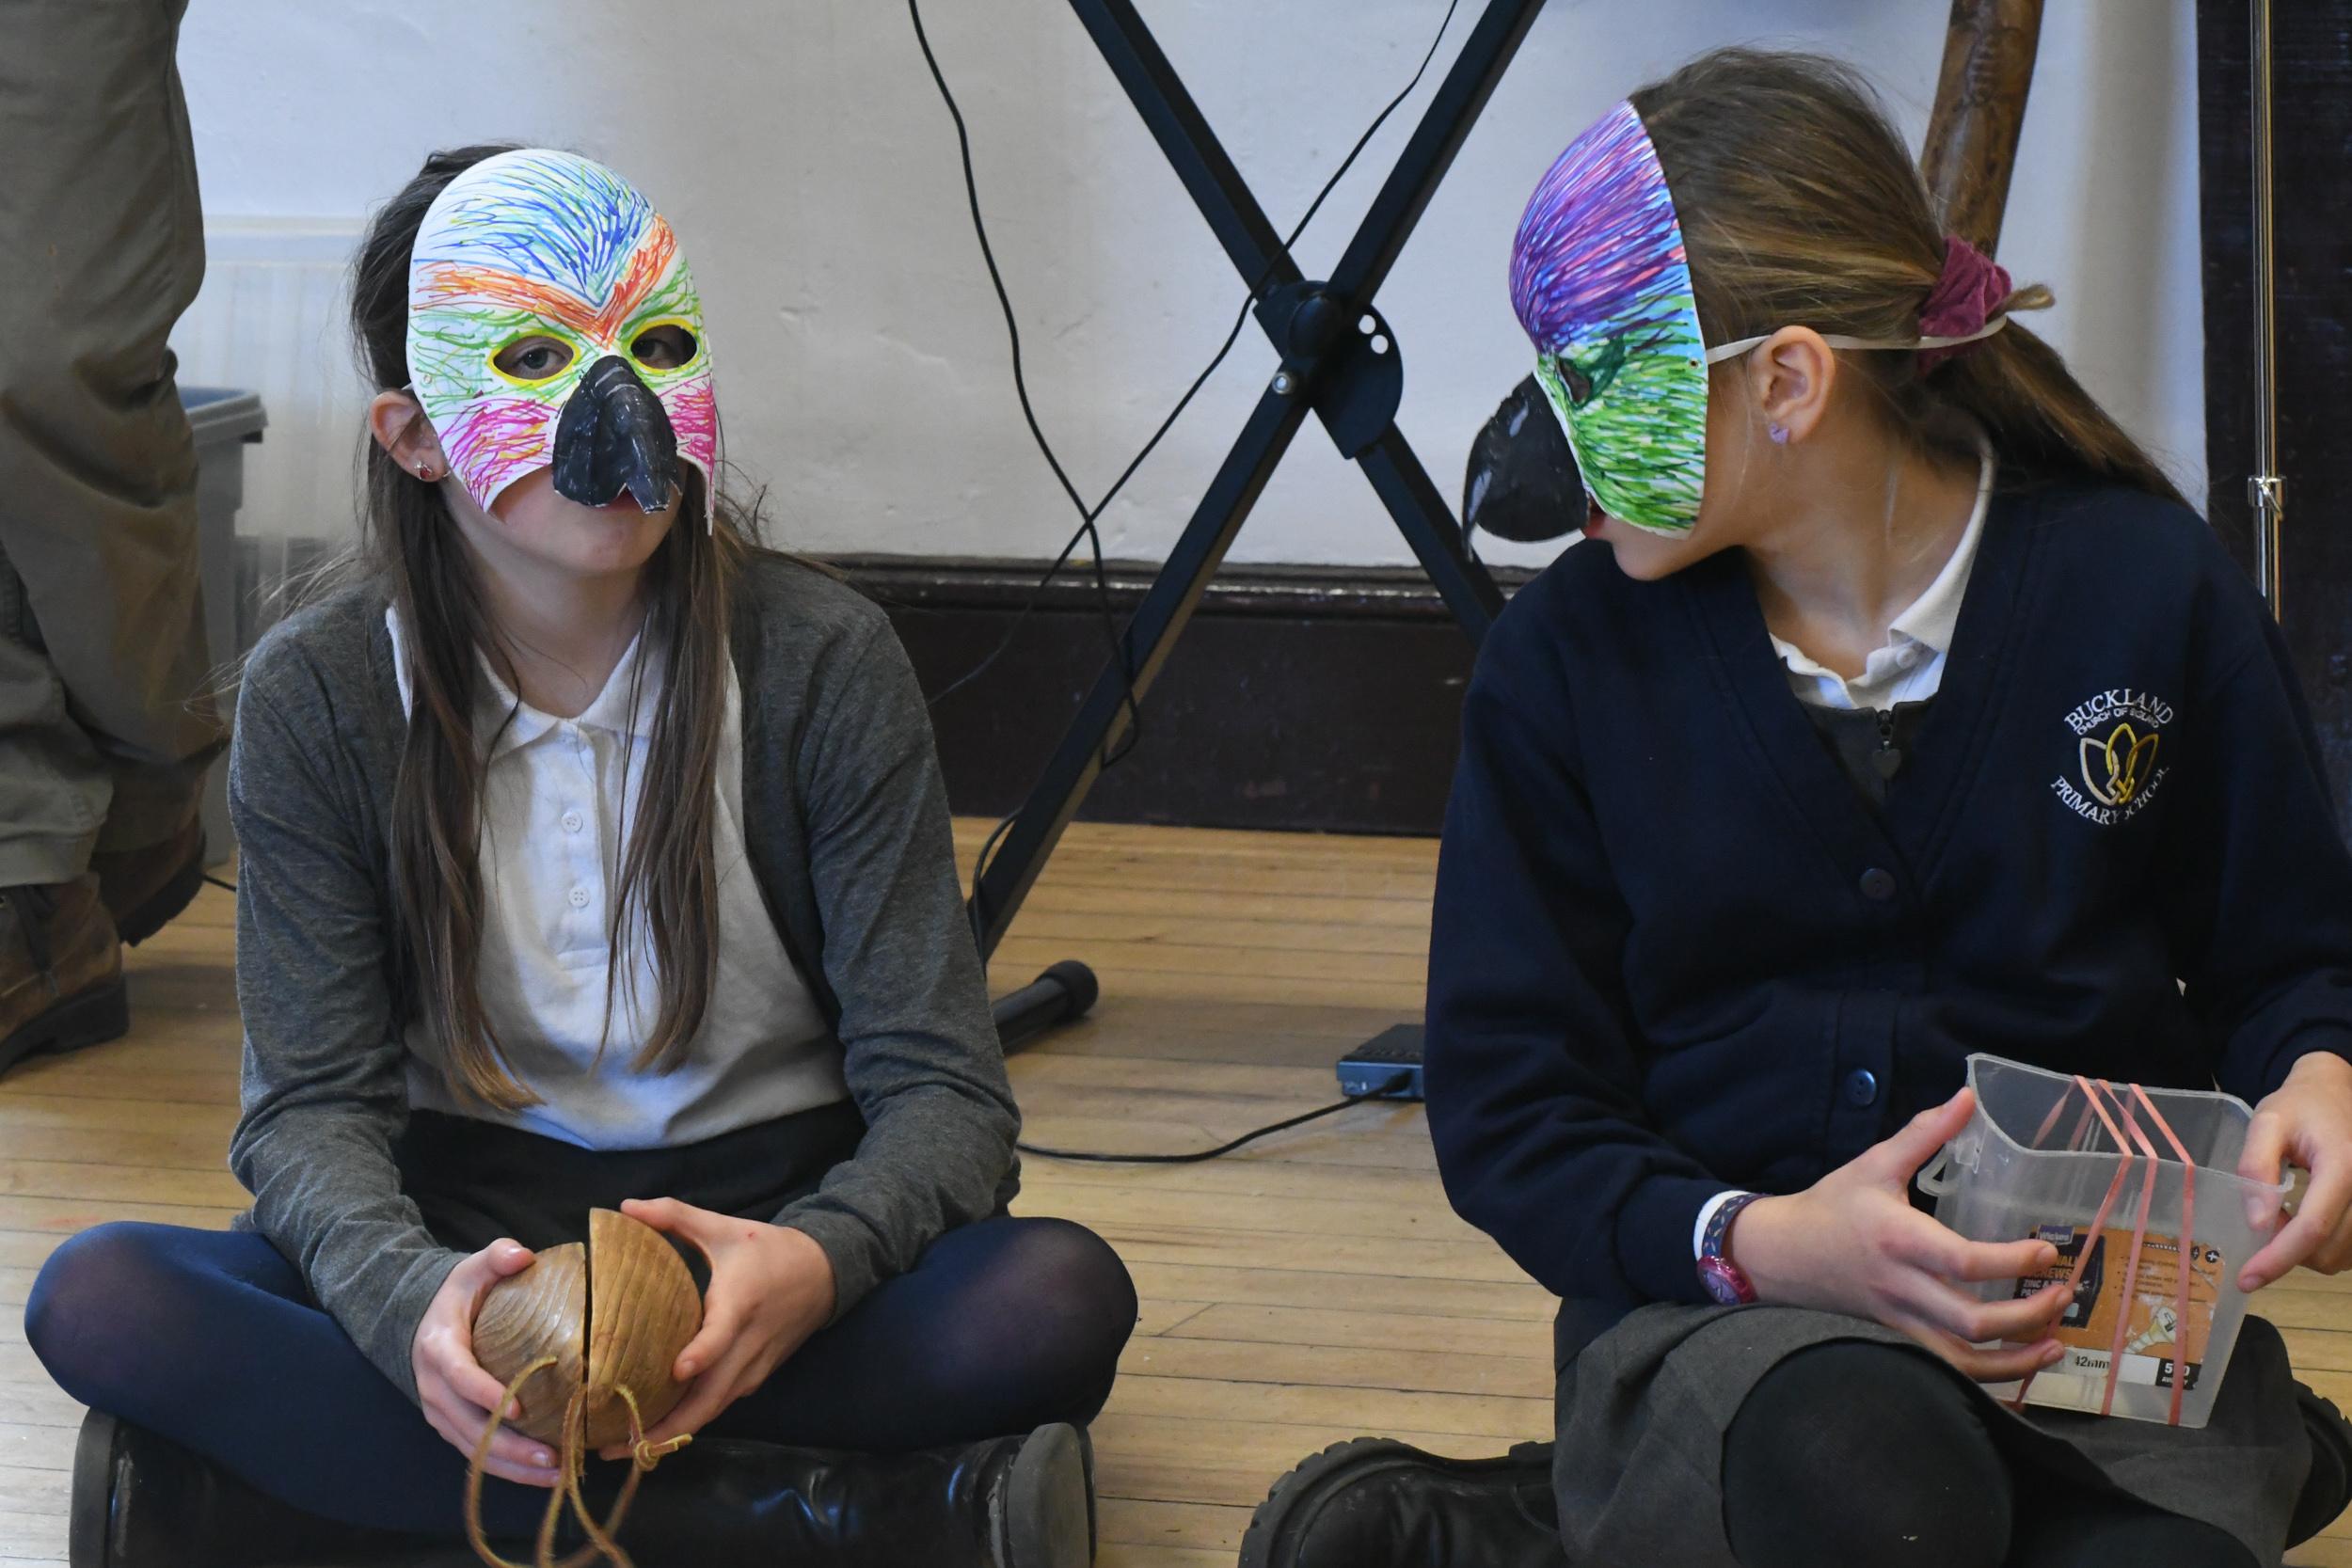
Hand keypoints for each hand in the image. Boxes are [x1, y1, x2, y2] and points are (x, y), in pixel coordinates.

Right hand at [411, 1238, 563, 1487]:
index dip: (486, 1396)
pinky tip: (543, 1474)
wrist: (426, 1319)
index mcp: (439, 1348)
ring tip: (556, 1473)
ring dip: (512, 1466)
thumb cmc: (462, 1294)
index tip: (519, 1409)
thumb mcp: (474, 1268)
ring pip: (472, 1448)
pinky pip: (476, 1453)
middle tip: (551, 1455)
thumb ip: (497, 1257)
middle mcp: (434, 1387)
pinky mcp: (451, 1425)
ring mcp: (440, 1411)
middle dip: (508, 1446)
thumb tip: (521, 1254)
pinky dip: (506, 1468)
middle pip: (468, 1426)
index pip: (460, 1377)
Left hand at [598, 1197, 836, 1457]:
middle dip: (665, 1429)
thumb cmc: (769, 1251)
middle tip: (618, 1445)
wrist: (825, 1274)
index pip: (722, 1337)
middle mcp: (748, 1345)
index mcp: (740, 1304)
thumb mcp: (725, 1229)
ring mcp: (753, 1368)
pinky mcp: (755, 1379)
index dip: (701, 1355)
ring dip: (672, 1435)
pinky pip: (719, 1407)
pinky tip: (654, 1432)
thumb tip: (624, 1208)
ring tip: (626, 1449)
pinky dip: (688, 1424)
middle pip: (711, 1398)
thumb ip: (675, 1216)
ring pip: (713, 1411)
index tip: (676, 1370)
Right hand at [1731, 1088, 2074, 1382]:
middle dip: (2027, 1317)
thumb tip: (1966, 1097)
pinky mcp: (1901, 1336)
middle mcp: (1903, 1286)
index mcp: (1900, 1240)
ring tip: (2054, 1345)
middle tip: (2062, 1296)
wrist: (1783, 1254)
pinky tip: (2020, 1364)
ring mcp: (1901, 1319)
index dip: (2012, 1262)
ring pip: (1963, 1360)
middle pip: (1972, 1322)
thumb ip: (1924, 1133)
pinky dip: (1989, 1375)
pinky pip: (1948, 1369)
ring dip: (2016, 1360)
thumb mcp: (1874, 1163)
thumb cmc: (1832, 1206)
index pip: (1963, 1262)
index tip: (2046, 1251)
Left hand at [2238, 1051, 2351, 1290]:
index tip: (2247, 1279)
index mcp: (2345, 1165)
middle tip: (2261, 1221)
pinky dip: (2323, 1247)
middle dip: (2287, 1251)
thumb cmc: (2298, 1106)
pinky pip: (2351, 1250)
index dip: (2279, 1258)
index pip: (2314, 1226)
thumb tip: (2257, 1223)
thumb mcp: (2266, 1123)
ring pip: (2342, 1257)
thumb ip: (2257, 1168)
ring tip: (2281, 1217)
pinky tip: (2303, 1222)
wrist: (2335, 1093)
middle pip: (2329, 1249)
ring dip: (2305, 1251)